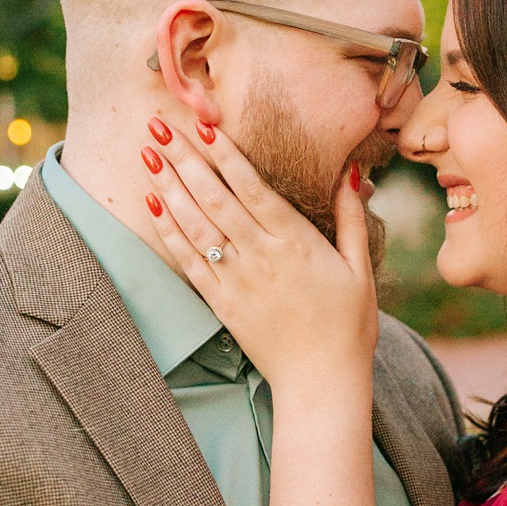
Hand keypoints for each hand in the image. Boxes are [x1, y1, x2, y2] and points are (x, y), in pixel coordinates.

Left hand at [141, 114, 376, 388]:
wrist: (321, 382)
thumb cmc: (347, 326)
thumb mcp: (360, 269)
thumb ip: (351, 219)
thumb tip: (350, 173)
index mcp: (296, 242)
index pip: (252, 186)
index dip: (225, 153)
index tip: (203, 124)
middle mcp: (261, 256)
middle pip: (215, 196)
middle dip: (184, 157)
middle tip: (159, 123)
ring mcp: (236, 281)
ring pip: (195, 224)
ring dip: (168, 185)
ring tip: (146, 152)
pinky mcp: (221, 304)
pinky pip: (188, 262)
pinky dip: (168, 231)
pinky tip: (151, 204)